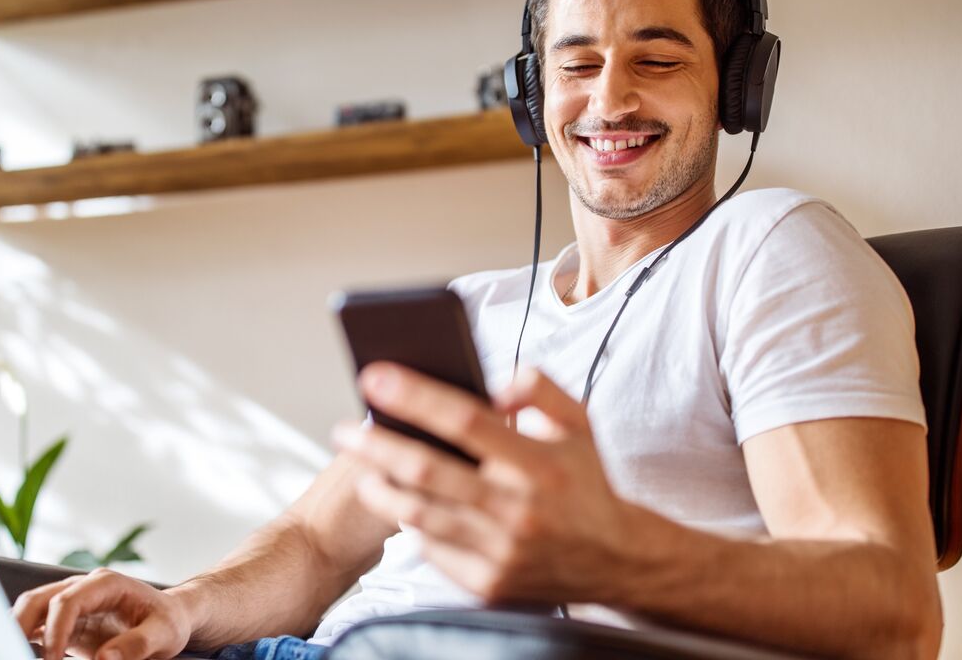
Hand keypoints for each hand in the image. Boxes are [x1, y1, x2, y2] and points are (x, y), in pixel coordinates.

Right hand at [13, 568, 192, 659]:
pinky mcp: (67, 623)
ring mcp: (72, 604)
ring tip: (12, 654)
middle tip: (14, 654)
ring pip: (31, 610)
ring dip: (17, 630)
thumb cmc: (168, 622)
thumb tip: (104, 659)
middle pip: (38, 600)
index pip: (67, 601)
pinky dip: (25, 639)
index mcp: (106, 584)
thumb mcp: (164, 633)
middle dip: (20, 625)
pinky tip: (21, 654)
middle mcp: (83, 589)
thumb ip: (136, 645)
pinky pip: (37, 627)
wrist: (170, 619)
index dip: (55, 631)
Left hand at [334, 363, 661, 605]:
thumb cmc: (587, 483)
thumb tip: (494, 382)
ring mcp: (502, 551)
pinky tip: (403, 505)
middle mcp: (519, 508)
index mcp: (539, 462)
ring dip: (381, 488)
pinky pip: (434, 549)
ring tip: (363, 469)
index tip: (375, 376)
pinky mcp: (489, 584)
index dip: (415, 396)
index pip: (465, 419)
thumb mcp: (579, 423)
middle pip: (428, 470)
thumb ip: (541, 388)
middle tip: (344, 430)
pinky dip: (413, 525)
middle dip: (376, 445)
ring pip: (420, 514)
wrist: (617, 560)